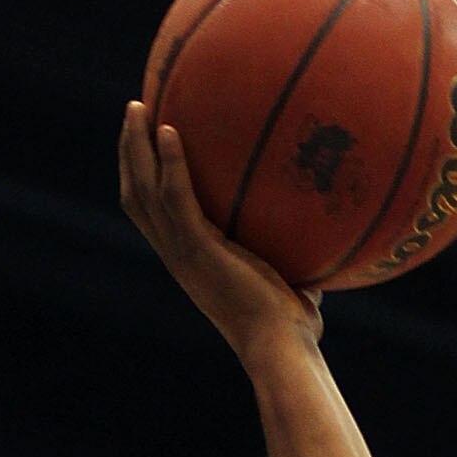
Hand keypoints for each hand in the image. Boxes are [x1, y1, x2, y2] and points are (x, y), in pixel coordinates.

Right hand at [119, 100, 324, 350]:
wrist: (281, 349)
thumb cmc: (291, 327)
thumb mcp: (288, 280)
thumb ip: (292, 253)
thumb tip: (326, 232)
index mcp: (187, 260)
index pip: (150, 213)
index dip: (142, 176)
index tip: (147, 142)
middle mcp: (175, 255)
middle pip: (135, 193)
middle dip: (130, 150)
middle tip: (135, 110)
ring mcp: (182, 252)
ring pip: (142, 190)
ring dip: (136, 146)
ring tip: (138, 107)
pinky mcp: (197, 250)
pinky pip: (175, 197)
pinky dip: (169, 163)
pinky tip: (171, 129)